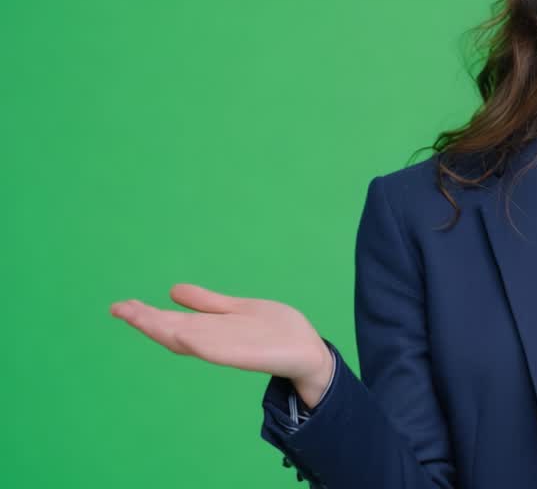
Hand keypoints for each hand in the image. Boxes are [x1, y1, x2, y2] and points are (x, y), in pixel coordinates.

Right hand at [108, 284, 333, 405]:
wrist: (308, 352)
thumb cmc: (275, 332)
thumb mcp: (237, 309)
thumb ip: (208, 303)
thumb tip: (173, 291)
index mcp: (211, 330)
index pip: (173, 322)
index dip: (147, 315)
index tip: (120, 305)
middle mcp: (216, 340)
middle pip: (175, 330)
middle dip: (147, 320)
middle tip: (118, 308)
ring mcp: (230, 348)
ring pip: (191, 338)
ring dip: (165, 328)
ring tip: (138, 316)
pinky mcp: (248, 355)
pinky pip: (220, 350)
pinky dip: (200, 343)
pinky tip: (182, 335)